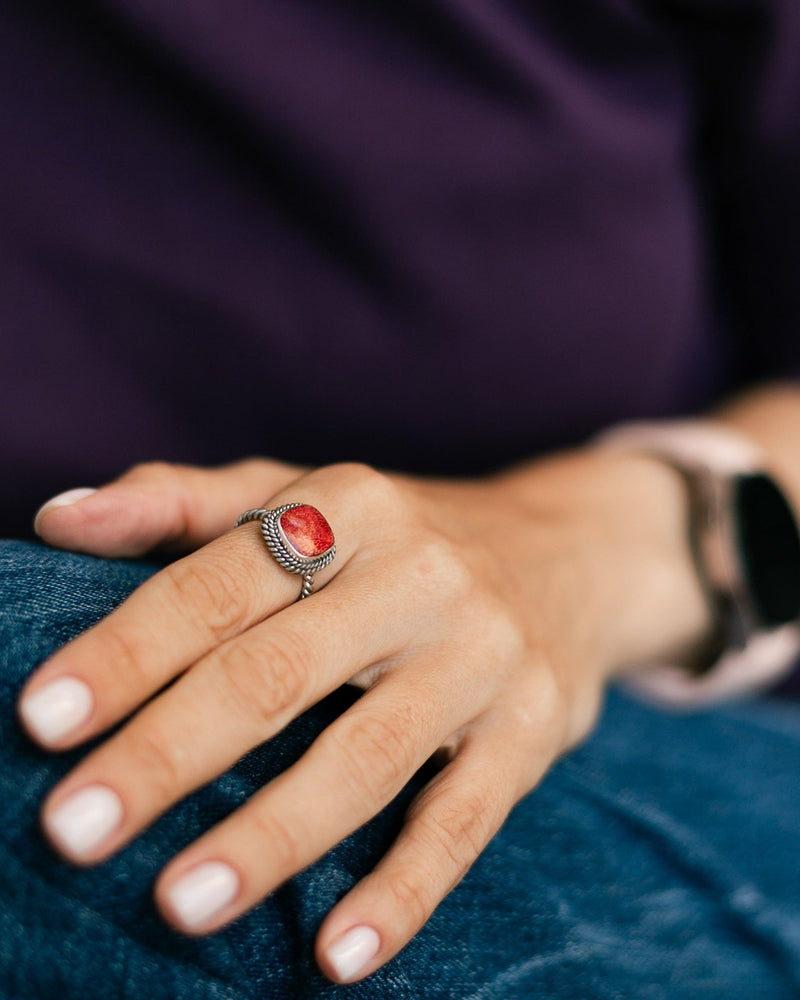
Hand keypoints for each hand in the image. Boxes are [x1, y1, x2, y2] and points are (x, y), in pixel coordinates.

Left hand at [19, 452, 708, 982]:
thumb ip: (183, 504)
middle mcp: (418, 574)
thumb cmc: (401, 536)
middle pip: (279, 669)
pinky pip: (465, 818)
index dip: (127, 650)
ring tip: (181, 904)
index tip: (44, 719)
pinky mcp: (532, 728)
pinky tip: (340, 955)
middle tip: (75, 828)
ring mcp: (483, 653)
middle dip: (169, 752)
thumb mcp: (305, 494)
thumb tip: (58, 517)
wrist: (568, 553)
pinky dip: (404, 890)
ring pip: (367, 755)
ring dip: (272, 835)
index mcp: (346, 505)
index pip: (218, 582)